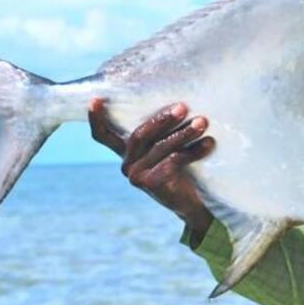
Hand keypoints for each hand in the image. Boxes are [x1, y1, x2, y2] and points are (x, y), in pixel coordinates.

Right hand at [88, 98, 215, 240]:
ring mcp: (136, 176)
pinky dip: (193, 151)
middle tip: (183, 107)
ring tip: (202, 123)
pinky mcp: (150, 184)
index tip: (95, 100)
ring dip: (184, 133)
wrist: (190, 204)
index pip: (103, 136)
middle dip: (162, 119)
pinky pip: (173, 161)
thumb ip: (160, 134)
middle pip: (140, 135)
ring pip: (160, 147)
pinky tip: (208, 143)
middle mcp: (126, 164)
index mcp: (126, 153)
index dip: (96, 119)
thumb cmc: (180, 169)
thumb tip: (176, 103)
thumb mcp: (166, 150)